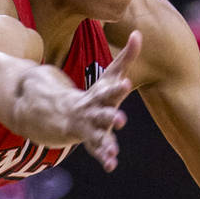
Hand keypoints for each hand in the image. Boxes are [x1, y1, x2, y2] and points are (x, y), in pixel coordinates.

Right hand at [70, 31, 141, 171]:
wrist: (59, 112)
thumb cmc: (94, 93)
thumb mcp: (109, 75)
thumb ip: (126, 57)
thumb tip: (139, 33)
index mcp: (101, 95)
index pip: (109, 89)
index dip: (117, 87)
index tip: (125, 84)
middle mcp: (94, 111)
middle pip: (103, 113)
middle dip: (112, 117)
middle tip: (122, 120)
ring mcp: (90, 127)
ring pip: (98, 136)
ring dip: (106, 143)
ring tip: (114, 152)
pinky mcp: (89, 141)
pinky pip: (97, 151)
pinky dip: (104, 158)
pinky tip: (111, 165)